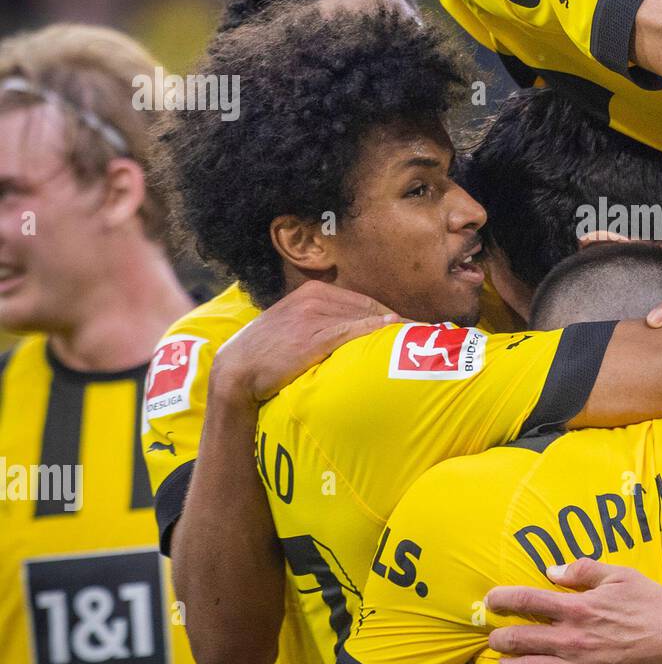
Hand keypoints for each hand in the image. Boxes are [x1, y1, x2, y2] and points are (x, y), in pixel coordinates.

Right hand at [212, 281, 401, 403]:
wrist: (236, 371)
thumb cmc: (268, 354)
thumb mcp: (294, 326)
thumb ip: (323, 322)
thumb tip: (357, 332)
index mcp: (312, 292)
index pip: (362, 300)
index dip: (389, 314)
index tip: (409, 327)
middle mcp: (314, 298)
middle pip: (369, 306)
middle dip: (396, 320)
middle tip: (423, 334)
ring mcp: (313, 316)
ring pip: (364, 317)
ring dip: (392, 328)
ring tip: (418, 340)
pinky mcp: (312, 336)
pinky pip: (352, 330)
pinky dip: (375, 330)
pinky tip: (393, 333)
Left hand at [485, 560, 661, 663]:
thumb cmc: (654, 605)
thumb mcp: (622, 575)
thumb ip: (584, 570)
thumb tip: (551, 571)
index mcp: (577, 607)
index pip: (525, 600)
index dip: (501, 600)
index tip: (489, 602)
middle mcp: (571, 639)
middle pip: (518, 640)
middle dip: (499, 639)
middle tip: (496, 638)